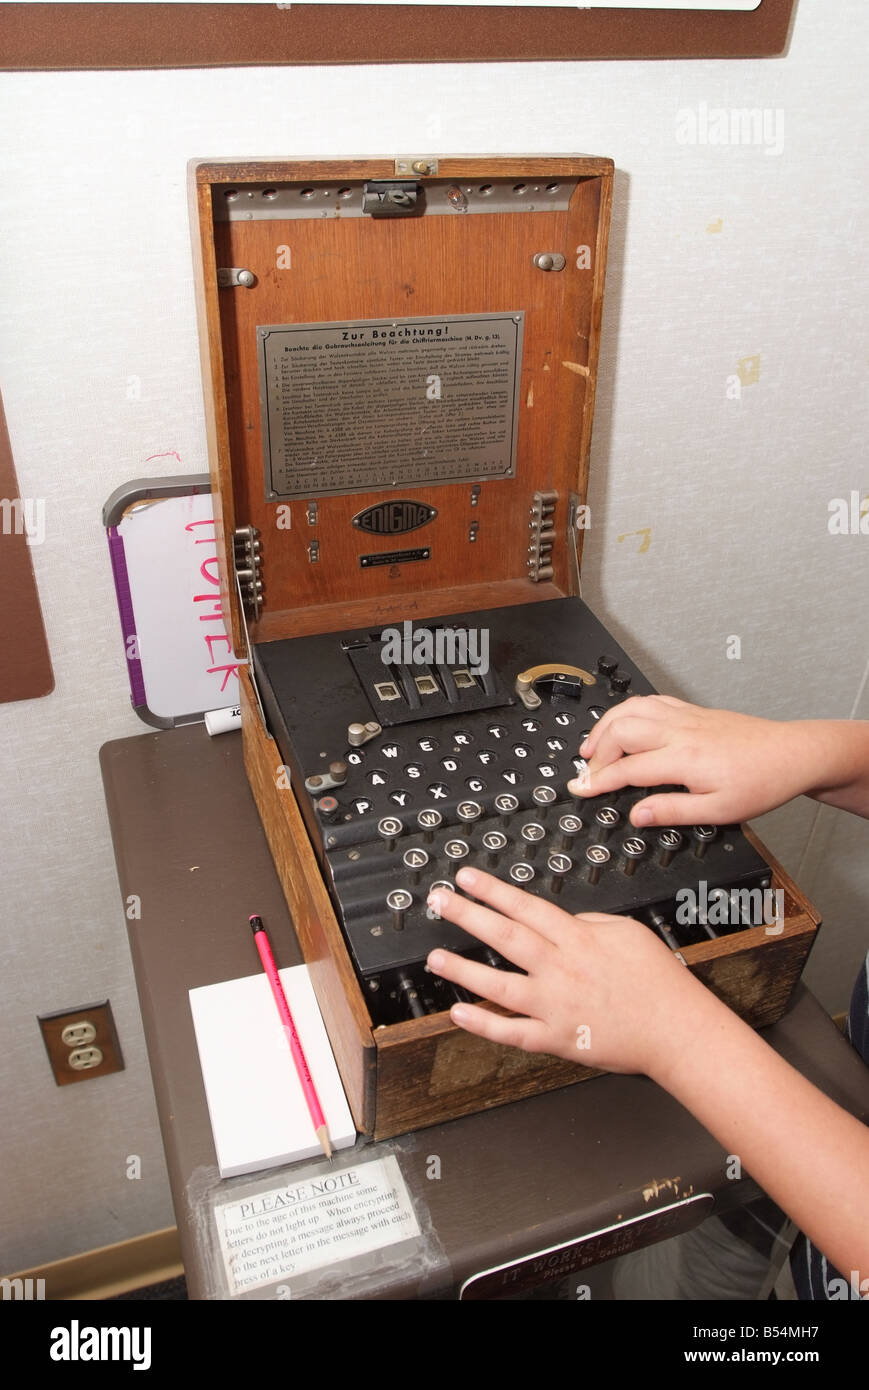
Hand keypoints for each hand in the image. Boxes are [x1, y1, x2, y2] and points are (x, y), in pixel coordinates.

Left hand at [425, 866, 711, 1074]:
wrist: (677, 1029)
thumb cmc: (659, 982)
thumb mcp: (628, 933)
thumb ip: (591, 922)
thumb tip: (564, 920)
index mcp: (579, 939)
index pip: (527, 908)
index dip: (493, 891)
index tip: (467, 879)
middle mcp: (562, 969)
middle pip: (506, 936)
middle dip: (468, 916)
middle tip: (439, 902)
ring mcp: (557, 1005)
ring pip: (500, 985)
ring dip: (464, 969)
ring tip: (435, 957)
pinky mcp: (558, 1039)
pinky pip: (513, 1032)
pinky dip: (484, 1025)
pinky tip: (459, 1013)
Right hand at [568, 695, 817, 826]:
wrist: (791, 754)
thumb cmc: (761, 782)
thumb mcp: (719, 811)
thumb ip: (673, 811)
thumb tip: (637, 815)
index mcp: (684, 759)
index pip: (627, 768)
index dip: (598, 780)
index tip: (581, 789)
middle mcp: (680, 732)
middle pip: (620, 730)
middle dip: (595, 752)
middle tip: (587, 773)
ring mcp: (685, 717)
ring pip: (631, 709)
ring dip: (605, 726)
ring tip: (592, 746)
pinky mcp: (692, 710)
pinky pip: (650, 701)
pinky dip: (627, 711)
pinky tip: (622, 724)